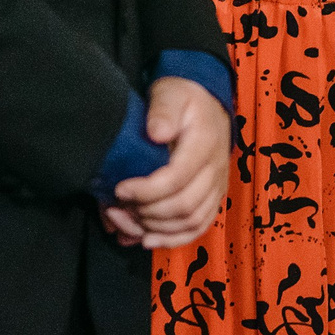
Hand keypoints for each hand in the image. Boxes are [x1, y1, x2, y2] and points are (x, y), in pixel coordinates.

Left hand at [101, 78, 229, 249]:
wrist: (208, 105)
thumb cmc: (183, 100)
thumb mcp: (170, 94)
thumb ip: (163, 111)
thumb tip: (156, 133)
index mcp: (204, 144)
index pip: (177, 178)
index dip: (147, 190)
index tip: (120, 188)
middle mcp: (216, 169)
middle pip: (184, 207)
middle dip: (146, 213)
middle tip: (117, 208)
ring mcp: (217, 187)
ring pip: (190, 222)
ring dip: (155, 230)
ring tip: (125, 222)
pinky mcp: (213, 198)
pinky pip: (199, 227)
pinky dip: (173, 239)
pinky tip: (147, 240)